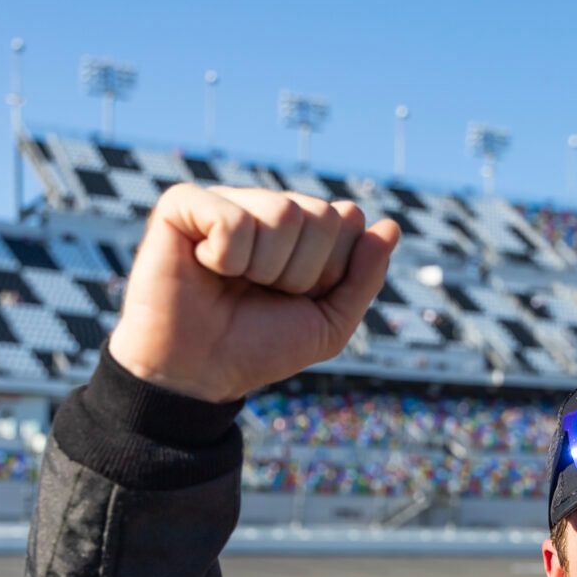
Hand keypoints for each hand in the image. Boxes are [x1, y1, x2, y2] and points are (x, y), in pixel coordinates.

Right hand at [107, 184, 400, 403]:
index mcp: (302, 232)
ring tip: (234, 283)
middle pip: (319, 215)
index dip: (330, 272)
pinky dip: (225, 256)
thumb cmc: (259, 347)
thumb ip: (364, 278)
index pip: (346, 222)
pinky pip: (233, 219)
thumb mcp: (328, 324)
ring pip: (282, 214)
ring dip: (265, 268)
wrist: (198, 373)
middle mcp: (266, 209)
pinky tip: (204, 266)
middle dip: (301, 272)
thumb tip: (391, 226)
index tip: (298, 297)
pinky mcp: (184, 204)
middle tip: (264, 292)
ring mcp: (227, 202)